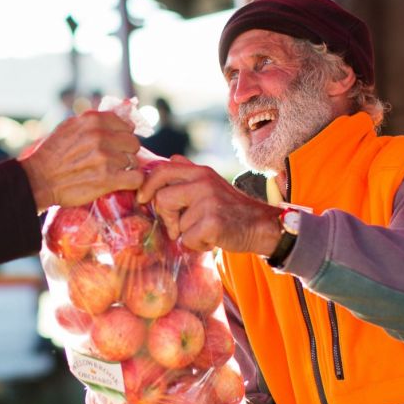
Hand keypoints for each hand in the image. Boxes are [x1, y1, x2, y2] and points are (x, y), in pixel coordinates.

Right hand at [19, 111, 143, 211]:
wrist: (38, 180)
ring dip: (124, 169)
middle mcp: (100, 136)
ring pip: (133, 161)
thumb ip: (92, 121)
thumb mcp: (68, 127)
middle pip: (132, 143)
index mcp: (92, 120)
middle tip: (113, 162)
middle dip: (125, 153)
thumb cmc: (51, 155)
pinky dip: (131, 182)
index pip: (125, 125)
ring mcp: (105, 157)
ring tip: (109, 174)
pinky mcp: (108, 179)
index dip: (122, 137)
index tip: (115, 146)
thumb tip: (120, 118)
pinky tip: (121, 183)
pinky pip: (135, 178)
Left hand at [136, 156, 281, 254]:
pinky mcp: (213, 223)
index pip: (162, 170)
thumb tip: (169, 159)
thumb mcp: (212, 183)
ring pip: (176, 223)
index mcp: (200, 171)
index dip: (147, 185)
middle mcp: (204, 183)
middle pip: (162, 198)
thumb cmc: (230, 208)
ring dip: (186, 233)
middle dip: (165, 216)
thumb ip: (189, 172)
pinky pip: (188, 239)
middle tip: (177, 226)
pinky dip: (197, 245)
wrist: (261, 226)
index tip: (143, 199)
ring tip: (204, 230)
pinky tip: (212, 239)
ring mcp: (209, 202)